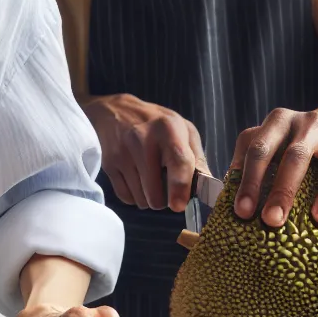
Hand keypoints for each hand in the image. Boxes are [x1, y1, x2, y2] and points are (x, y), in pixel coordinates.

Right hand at [82, 93, 206, 211]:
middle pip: (155, 192)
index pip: (178, 161)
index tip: (178, 205)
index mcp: (168, 128)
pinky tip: (138, 181)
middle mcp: (142, 139)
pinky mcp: (109, 165)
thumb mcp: (182, 129)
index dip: (180, 187)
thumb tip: (208, 187)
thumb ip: (197, 157)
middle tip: (167, 187)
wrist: (114, 111)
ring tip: (151, 180)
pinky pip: (126, 198)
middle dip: (164, 199)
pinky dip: (135, 197)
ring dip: (150, 198)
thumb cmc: (156, 123)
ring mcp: (122, 153)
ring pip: (141, 199)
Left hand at [229, 108, 317, 227]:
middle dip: (283, 189)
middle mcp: (309, 121)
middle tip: (272, 221)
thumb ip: (244, 164)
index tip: (242, 212)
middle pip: (295, 155)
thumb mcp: (266, 146)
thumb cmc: (289, 147)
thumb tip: (220, 200)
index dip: (248, 180)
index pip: (259, 148)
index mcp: (278, 121)